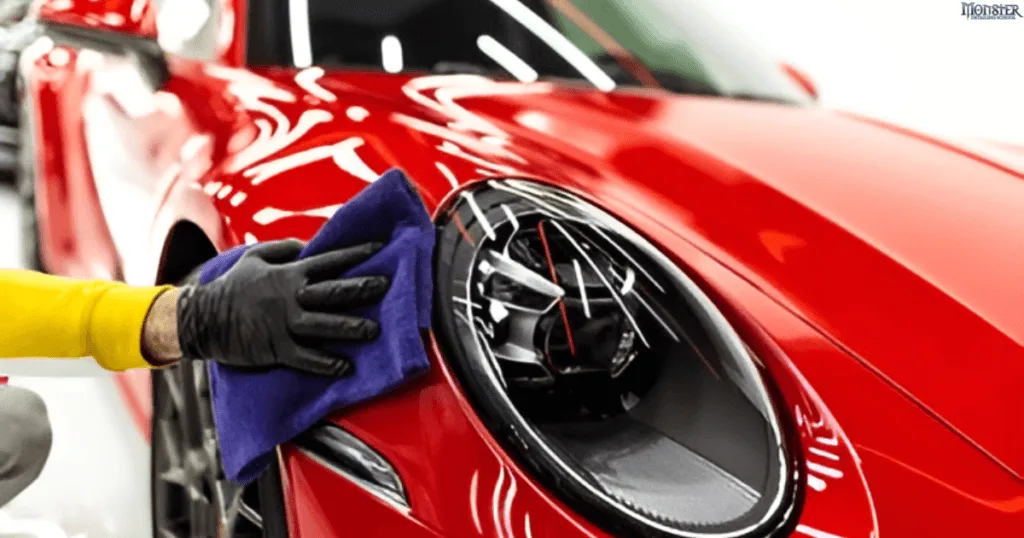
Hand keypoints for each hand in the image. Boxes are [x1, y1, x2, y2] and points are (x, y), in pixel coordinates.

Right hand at [176, 239, 389, 375]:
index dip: (355, 253)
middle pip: (333, 292)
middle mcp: (290, 298)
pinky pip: (306, 358)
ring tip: (374, 330)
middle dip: (362, 288)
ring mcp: (284, 325)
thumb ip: (285, 248)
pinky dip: (326, 363)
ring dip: (351, 327)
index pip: (329, 261)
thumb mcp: (255, 256)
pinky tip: (346, 367)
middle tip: (386, 285)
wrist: (202, 318)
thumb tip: (311, 245)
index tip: (379, 248)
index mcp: (288, 274)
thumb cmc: (232, 285)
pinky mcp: (277, 349)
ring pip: (325, 325)